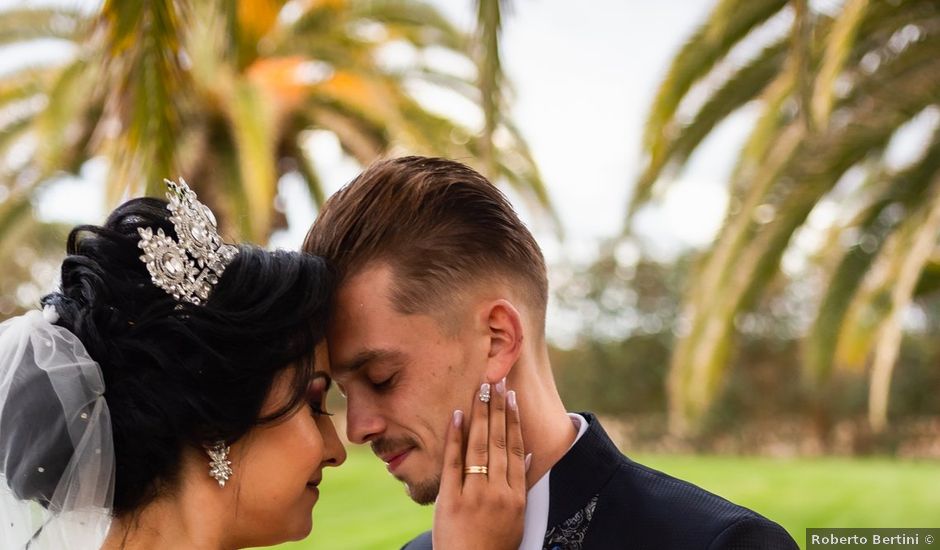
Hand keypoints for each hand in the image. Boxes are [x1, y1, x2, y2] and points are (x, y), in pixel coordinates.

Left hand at [433, 379, 526, 549]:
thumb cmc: (494, 545)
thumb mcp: (517, 517)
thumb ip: (521, 485)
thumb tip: (530, 455)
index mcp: (516, 496)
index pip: (516, 449)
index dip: (514, 420)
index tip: (511, 398)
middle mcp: (498, 492)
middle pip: (499, 442)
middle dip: (497, 409)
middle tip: (496, 381)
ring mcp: (475, 496)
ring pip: (479, 446)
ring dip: (480, 415)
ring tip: (481, 390)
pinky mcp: (451, 500)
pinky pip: (453, 462)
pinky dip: (455, 437)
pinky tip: (457, 415)